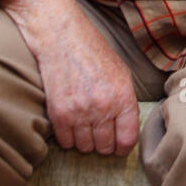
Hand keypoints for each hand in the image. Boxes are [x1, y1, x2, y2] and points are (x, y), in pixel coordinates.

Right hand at [1, 0, 139, 155]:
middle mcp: (103, 107)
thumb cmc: (94, 54)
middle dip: (104, 144)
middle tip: (100, 133)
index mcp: (123, 96)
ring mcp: (79, 112)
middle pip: (105, 147)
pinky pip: (66, 142)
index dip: (123, 147)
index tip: (118, 146)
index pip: (127, 139)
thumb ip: (126, 103)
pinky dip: (68, 137)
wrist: (62, 38)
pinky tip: (71, 122)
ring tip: (84, 124)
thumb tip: (127, 131)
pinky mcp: (58, 114)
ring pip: (85, 148)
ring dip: (85, 140)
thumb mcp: (121, 73)